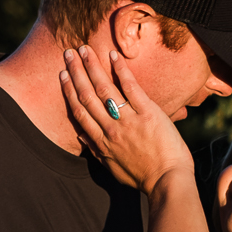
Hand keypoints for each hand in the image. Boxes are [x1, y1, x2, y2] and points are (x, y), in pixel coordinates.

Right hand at [60, 46, 194, 195]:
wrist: (167, 181)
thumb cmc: (142, 177)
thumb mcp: (113, 168)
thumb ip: (96, 151)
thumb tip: (81, 137)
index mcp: (101, 142)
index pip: (80, 111)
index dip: (69, 91)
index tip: (63, 75)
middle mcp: (111, 129)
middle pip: (87, 95)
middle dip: (76, 72)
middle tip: (69, 53)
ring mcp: (129, 120)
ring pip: (104, 89)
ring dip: (92, 67)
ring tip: (85, 50)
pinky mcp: (148, 114)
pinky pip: (131, 88)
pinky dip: (121, 70)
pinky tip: (113, 56)